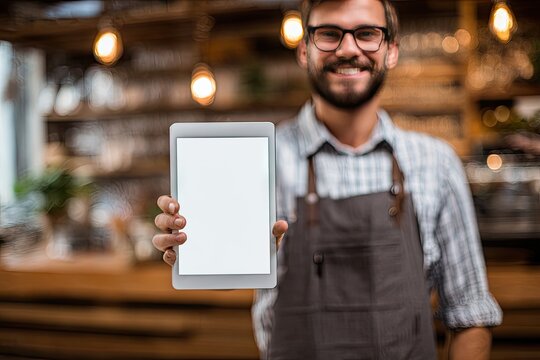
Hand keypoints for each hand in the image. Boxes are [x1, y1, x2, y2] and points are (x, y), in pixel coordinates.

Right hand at [152, 195, 288, 266]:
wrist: (245, 272)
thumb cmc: (251, 247)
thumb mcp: (264, 240)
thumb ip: (271, 232)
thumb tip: (282, 224)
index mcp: (199, 211)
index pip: (173, 201)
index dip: (169, 200)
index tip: (178, 203)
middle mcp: (183, 226)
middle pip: (162, 217)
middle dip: (167, 217)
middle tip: (184, 221)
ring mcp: (180, 244)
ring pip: (159, 237)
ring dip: (166, 237)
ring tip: (184, 239)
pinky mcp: (182, 262)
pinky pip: (166, 258)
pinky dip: (168, 256)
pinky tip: (176, 257)